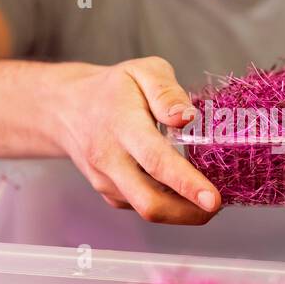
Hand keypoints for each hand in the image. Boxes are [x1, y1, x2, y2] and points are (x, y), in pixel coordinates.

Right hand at [56, 57, 221, 223]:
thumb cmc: (112, 89)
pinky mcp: (109, 194)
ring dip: (181, 210)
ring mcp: (107, 181)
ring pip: (147, 209)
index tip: (213, 199)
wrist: (67, 109)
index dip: (187, 184)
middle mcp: (110, 159)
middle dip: (189, 212)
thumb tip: (187, 118)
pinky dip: (167, 205)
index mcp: (122, 126)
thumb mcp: (143, 71)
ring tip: (203, 194)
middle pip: (149, 202)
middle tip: (217, 205)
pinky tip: (179, 189)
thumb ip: (168, 92)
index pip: (156, 161)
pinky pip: (142, 206)